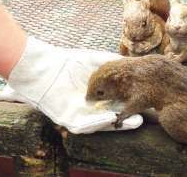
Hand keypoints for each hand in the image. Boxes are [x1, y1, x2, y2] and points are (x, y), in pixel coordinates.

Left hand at [0, 37, 142, 134]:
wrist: (43, 67)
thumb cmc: (67, 62)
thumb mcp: (91, 60)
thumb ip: (108, 61)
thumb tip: (126, 60)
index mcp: (94, 95)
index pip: (114, 103)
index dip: (127, 104)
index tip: (142, 105)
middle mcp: (87, 107)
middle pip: (108, 116)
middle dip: (124, 118)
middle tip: (140, 120)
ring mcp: (78, 115)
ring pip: (98, 123)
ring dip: (112, 124)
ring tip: (128, 122)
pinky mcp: (68, 120)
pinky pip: (83, 126)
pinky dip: (95, 125)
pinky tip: (107, 121)